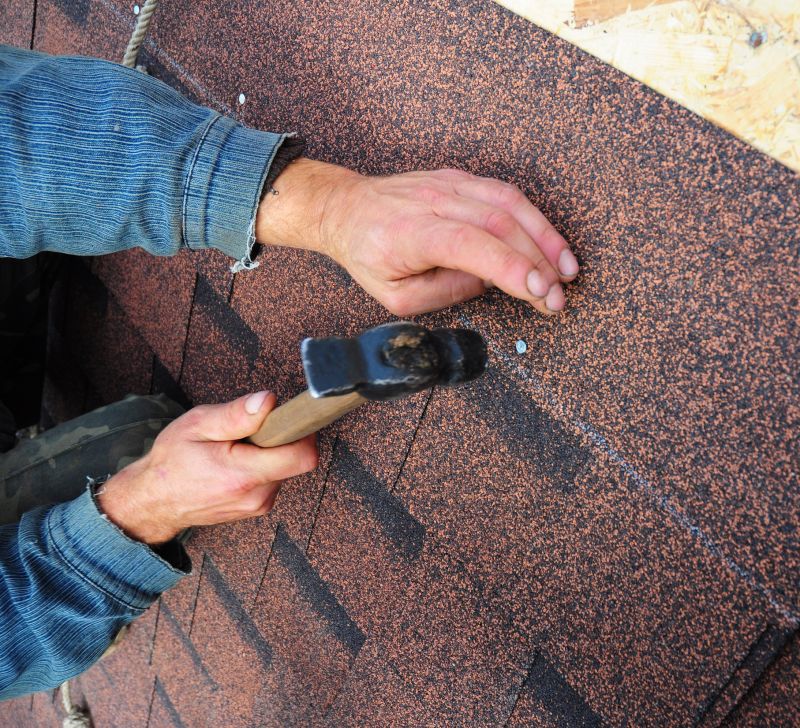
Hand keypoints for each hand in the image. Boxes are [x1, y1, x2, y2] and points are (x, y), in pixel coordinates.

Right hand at [97, 391, 317, 543]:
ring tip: (235, 448)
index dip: (303, 430)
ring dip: (269, 451)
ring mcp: (259, 505)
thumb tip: (269, 400)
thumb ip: (236, 414)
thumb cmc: (172, 461)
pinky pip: (274, 477)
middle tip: (248, 430)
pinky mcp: (258, 506)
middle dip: (279, 437)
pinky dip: (262, 464)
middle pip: (295, 458)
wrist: (153, 501)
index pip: (302, 456)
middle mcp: (257, 495)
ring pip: (285, 467)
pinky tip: (236, 461)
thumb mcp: (197, 425)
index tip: (289, 416)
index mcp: (243, 475)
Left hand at [256, 158, 578, 315]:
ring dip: (545, 237)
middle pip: (499, 223)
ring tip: (567, 270)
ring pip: (509, 203)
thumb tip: (488, 282)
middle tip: (559, 296)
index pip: (472, 246)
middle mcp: (434, 201)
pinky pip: (504, 193)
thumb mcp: (396, 295)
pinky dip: (533, 218)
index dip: (511, 268)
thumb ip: (444, 292)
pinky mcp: (459, 178)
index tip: (541, 292)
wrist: (344, 208)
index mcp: (413, 233)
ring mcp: (449, 184)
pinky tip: (548, 243)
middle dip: (538, 262)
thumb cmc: (367, 254)